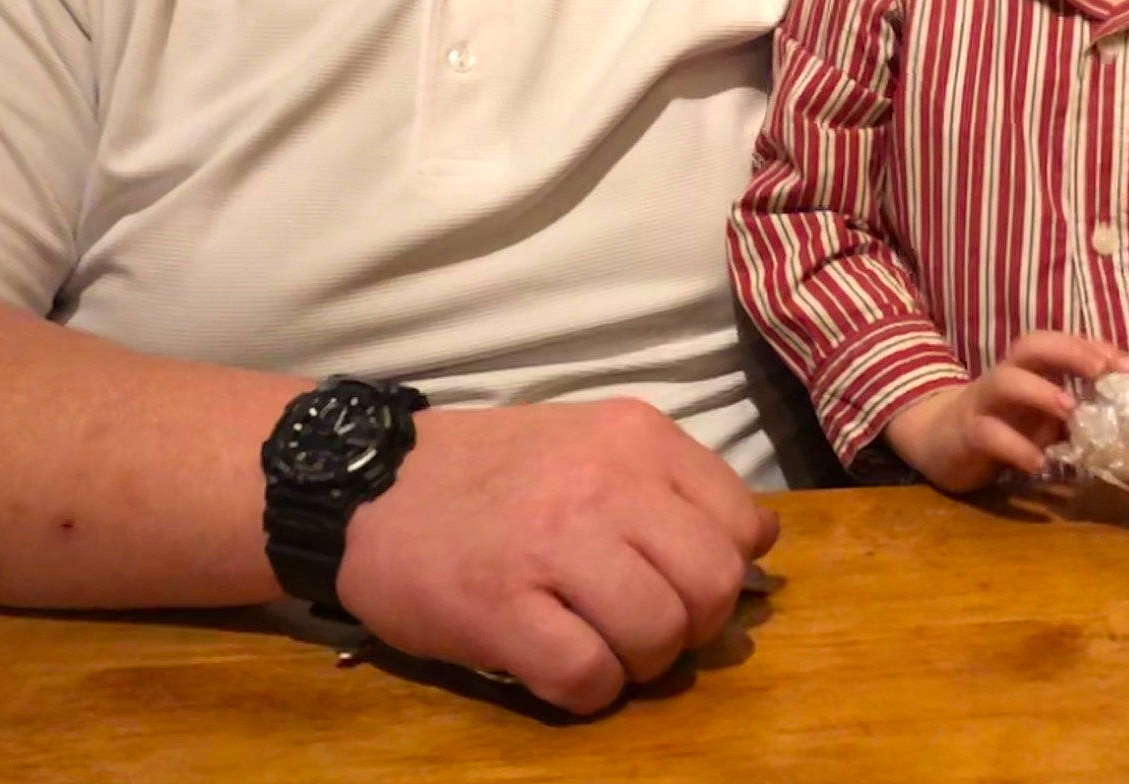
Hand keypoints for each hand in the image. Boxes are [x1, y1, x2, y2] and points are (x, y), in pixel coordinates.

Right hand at [333, 399, 777, 714]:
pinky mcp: (500, 608)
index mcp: (636, 437)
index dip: (725, 570)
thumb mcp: (593, 444)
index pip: (741, 523)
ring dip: (638, 662)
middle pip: (713, 586)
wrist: (367, 483)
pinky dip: (586, 691)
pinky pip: (588, 677)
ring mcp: (551, 545)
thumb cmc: (493, 472)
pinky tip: (555, 664)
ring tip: (597, 644)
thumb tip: (761, 541)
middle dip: (692, 626)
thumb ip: (673, 484)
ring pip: (659, 635)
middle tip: (644, 625)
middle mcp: (605, 482)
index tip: (681, 581)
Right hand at [884, 331, 1126, 493]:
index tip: (1127, 366)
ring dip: (1040, 391)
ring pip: (1005, 381)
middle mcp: (1004, 375)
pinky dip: (1016, 447)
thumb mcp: (1040, 415)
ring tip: (1070, 410)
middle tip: (1103, 372)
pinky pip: (989, 433)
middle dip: (1069, 352)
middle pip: (1031, 346)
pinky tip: (1039, 463)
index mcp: (1026, 368)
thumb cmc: (1002, 425)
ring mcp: (982, 402)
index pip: (1059, 342)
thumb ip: (1074, 410)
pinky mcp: (966, 433)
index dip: (1092, 347)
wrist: (939, 443)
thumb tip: (1125, 416)